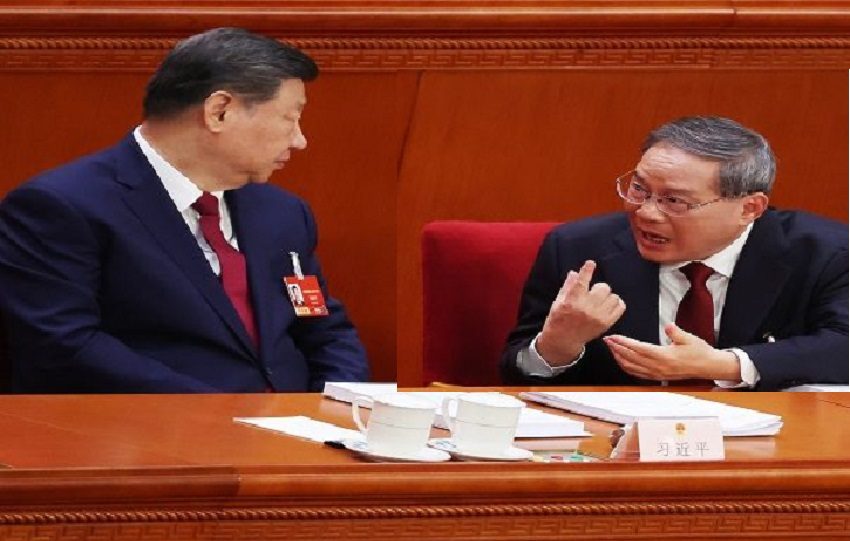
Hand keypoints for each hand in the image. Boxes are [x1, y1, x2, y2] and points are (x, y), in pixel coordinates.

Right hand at [536, 260, 625, 365]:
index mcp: (572, 301)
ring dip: (607, 296)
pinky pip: (620, 307)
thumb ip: (567, 286)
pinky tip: (608, 306)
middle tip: (593, 293)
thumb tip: (575, 272)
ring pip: (613, 296)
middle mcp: (586, 308)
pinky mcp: (606, 323)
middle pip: (603, 287)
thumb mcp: (558, 301)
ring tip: (600, 301)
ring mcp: (598, 317)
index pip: (582, 281)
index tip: (591, 263)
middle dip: (598, 288)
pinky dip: (616, 304)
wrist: (563, 340)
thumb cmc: (559, 319)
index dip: (587, 270)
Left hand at [603, 323, 740, 380]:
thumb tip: (669, 326)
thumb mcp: (690, 339)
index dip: (624, 343)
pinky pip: (638, 374)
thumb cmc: (699, 352)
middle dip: (617, 349)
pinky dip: (627, 367)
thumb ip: (677, 333)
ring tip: (611, 349)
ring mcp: (657, 374)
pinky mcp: (658, 377)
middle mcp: (658, 367)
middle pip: (631, 358)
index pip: (639, 349)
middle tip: (607, 340)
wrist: (708, 367)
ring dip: (619, 358)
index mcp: (664, 356)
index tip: (614, 337)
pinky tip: (621, 361)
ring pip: (632, 367)